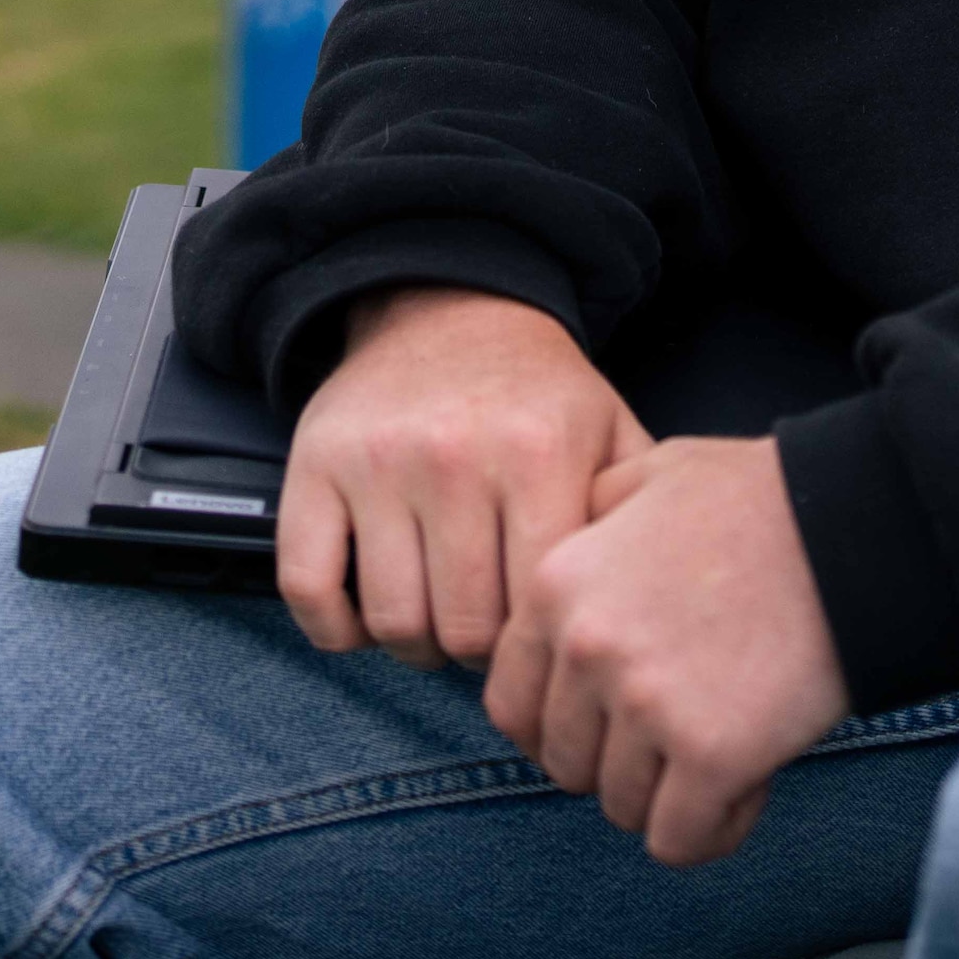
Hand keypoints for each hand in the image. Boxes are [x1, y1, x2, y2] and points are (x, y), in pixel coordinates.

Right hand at [280, 287, 650, 670]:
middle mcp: (454, 457)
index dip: (540, 639)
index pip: (538, 607)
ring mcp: (377, 463)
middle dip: (478, 652)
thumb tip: (650, 601)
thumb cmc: (537, 393)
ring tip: (436, 618)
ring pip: (392, 621)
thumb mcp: (609, 430)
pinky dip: (335, 628)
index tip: (539, 631)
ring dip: (414, 643)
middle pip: (464, 630)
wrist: (449, 306)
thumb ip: (635, 512)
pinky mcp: (314, 466)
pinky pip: (307, 589)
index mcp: (539, 455)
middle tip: (485, 630)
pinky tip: (366, 615)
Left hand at [489, 435, 849, 867]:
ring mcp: (647, 705)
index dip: (560, 727)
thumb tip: (574, 544)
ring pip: (621, 807)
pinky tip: (750, 784)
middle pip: (566, 765)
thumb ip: (595, 513)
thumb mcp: (654, 473)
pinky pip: (680, 840)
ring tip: (724, 750)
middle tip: (678, 737)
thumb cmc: (763, 499)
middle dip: (617, 762)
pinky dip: (713, 828)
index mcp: (559, 587)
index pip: (510, 706)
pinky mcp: (712, 754)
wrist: (858, 527)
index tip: (609, 728)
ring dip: (669, 795)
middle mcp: (587, 649)